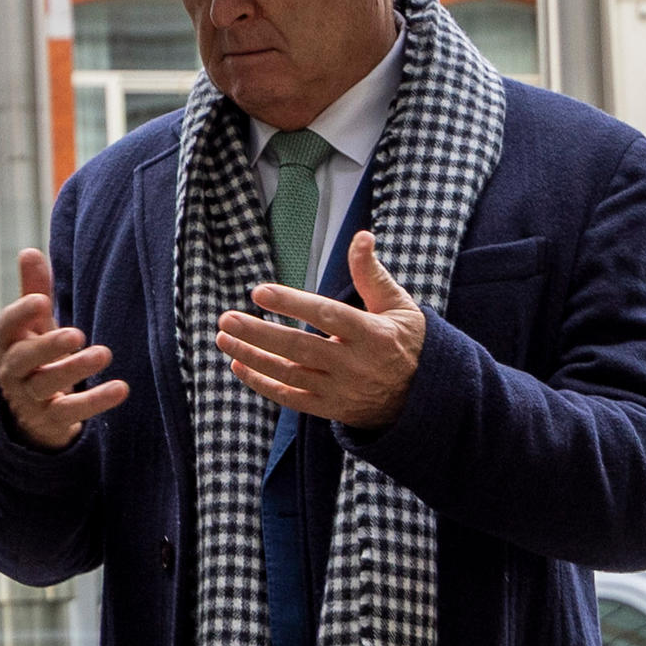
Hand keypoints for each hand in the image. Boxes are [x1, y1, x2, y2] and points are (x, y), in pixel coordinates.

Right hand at [0, 248, 127, 450]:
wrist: (34, 413)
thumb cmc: (38, 356)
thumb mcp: (35, 325)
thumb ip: (34, 290)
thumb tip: (29, 251)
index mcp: (9, 342)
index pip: (7, 326)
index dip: (21, 314)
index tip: (41, 300)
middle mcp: (13, 371)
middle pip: (23, 358)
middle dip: (48, 346)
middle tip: (77, 334)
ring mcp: (29, 399)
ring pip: (46, 384)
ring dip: (74, 369)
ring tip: (104, 354)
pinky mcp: (49, 421)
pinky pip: (70, 412)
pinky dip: (95, 401)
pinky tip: (120, 388)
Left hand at [214, 229, 427, 432]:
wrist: (422, 399)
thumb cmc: (406, 342)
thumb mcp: (398, 305)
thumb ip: (372, 274)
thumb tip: (362, 236)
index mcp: (372, 335)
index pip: (326, 316)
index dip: (292, 303)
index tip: (260, 291)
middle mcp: (354, 365)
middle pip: (299, 348)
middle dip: (259, 333)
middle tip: (227, 319)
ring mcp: (340, 391)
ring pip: (288, 374)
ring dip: (252, 356)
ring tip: (224, 338)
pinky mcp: (330, 409)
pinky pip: (290, 398)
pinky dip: (262, 383)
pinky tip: (239, 365)